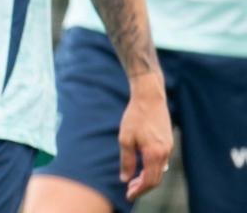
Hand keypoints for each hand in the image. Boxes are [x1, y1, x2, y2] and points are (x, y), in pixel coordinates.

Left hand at [119, 74, 172, 200]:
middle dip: (143, 187)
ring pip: (160, 170)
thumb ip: (127, 160)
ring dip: (147, 178)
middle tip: (129, 190)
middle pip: (156, 178)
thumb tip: (125, 178)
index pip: (149, 181)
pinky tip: (142, 167)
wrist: (150, 98)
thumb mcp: (125, 139)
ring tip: (133, 181)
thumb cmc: (135, 116)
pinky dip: (152, 168)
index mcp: (155, 154)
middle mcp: (165, 153)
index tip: (128, 195)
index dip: (139, 190)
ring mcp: (169, 147)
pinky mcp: (168, 142)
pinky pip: (162, 161)